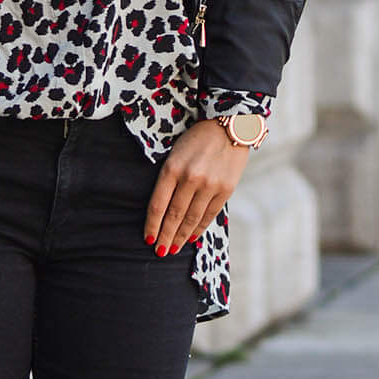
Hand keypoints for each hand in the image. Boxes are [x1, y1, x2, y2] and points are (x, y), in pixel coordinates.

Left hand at [144, 119, 249, 255]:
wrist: (230, 126)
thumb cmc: (196, 139)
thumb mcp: (175, 153)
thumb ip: (169, 179)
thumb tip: (162, 211)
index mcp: (172, 168)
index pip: (158, 205)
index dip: (152, 226)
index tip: (148, 239)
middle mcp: (190, 178)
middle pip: (173, 216)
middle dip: (165, 237)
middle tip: (159, 252)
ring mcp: (210, 185)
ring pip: (192, 219)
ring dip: (181, 237)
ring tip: (173, 249)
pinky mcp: (225, 189)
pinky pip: (209, 214)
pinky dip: (199, 228)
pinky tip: (191, 238)